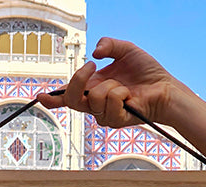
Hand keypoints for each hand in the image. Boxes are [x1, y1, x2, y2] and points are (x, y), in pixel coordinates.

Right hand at [37, 37, 180, 127]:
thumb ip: (108, 45)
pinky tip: (130, 95)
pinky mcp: (117, 121)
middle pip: (72, 100)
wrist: (165, 88)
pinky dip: (120, 94)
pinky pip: (109, 104)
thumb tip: (93, 53)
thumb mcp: (125, 50)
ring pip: (93, 99)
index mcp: (93, 88)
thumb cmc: (147, 73)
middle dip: (78, 79)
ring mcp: (105, 114)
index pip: (68, 96)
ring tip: (125, 87)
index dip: (53, 99)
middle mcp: (96, 104)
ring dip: (110, 86)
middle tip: (93, 66)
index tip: (40, 97)